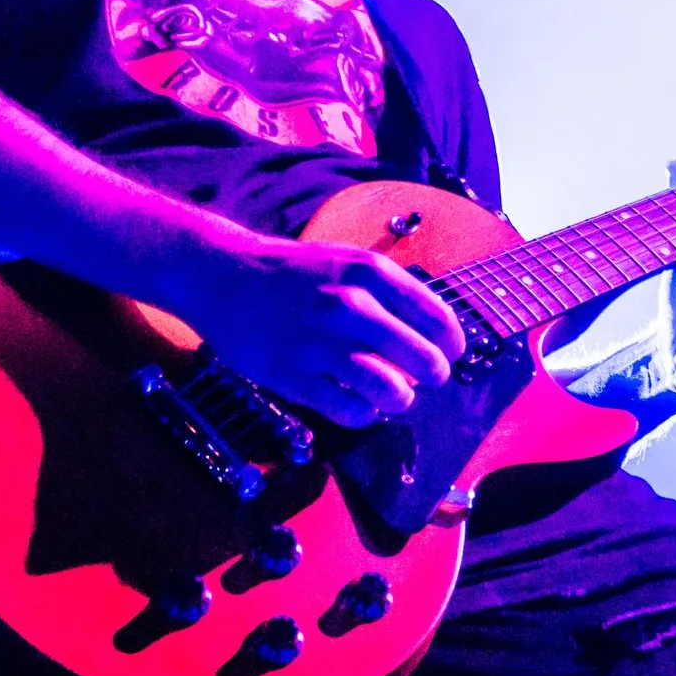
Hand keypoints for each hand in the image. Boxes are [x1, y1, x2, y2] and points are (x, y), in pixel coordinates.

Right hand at [170, 235, 465, 428]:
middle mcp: (351, 307)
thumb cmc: (294, 273)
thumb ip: (391, 291)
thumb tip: (435, 330)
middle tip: (426, 377)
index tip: (450, 352)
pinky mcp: (295, 377)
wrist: (224, 277)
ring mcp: (322, 344)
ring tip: (394, 394)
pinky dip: (363, 413)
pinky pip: (350, 411)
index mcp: (369, 274)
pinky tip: (358, 402)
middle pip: (424, 360)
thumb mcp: (348, 261)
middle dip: (432, 374)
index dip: (451, 343)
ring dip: (400, 398)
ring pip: (392, 391)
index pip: (438, 319)